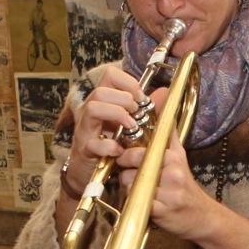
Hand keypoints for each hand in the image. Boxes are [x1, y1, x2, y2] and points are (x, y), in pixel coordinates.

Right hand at [60, 67, 143, 199]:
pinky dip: (110, 146)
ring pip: (93, 108)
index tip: (141, 97)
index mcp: (103, 101)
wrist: (90, 173)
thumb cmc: (111, 145)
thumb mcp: (130, 123)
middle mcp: (90, 111)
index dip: (128, 82)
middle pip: (101, 90)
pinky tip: (120, 150)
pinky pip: (94, 143)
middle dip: (124, 99)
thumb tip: (163, 92)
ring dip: (117, 114)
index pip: (109, 75)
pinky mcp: (85, 150)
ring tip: (130, 127)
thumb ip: (145, 108)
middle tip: (136, 114)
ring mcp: (85, 129)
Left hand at [116, 90, 221, 241]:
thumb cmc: (184, 183)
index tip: (128, 154)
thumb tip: (163, 98)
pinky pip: (135, 201)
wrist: (200, 215)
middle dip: (126, 168)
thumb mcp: (179, 153)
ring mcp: (167, 192)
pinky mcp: (161, 211)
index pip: (141, 145)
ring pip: (130, 182)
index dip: (129, 149)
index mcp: (172, 155)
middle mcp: (172, 171)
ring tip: (139, 188)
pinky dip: (133, 201)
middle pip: (132, 162)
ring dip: (128, 186)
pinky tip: (142, 200)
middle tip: (132, 173)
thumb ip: (167, 129)